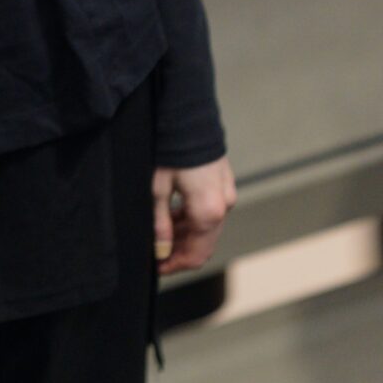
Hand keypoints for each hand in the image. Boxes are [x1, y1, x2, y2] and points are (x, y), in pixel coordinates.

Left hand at [151, 156, 236, 276]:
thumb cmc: (171, 148)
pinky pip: (211, 210)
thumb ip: (160, 223)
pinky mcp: (224, 182)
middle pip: (204, 244)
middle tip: (155, 252)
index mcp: (208, 212)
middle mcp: (224, 206)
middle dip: (179, 252)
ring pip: (208, 228)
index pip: (195, 255)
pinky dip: (194, 218)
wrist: (187, 115)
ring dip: (186, 235)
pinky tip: (174, 213)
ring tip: (160, 232)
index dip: (174, 265)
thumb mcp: (157, 188)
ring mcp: (227, 193)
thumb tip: (161, 250)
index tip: (157, 267)